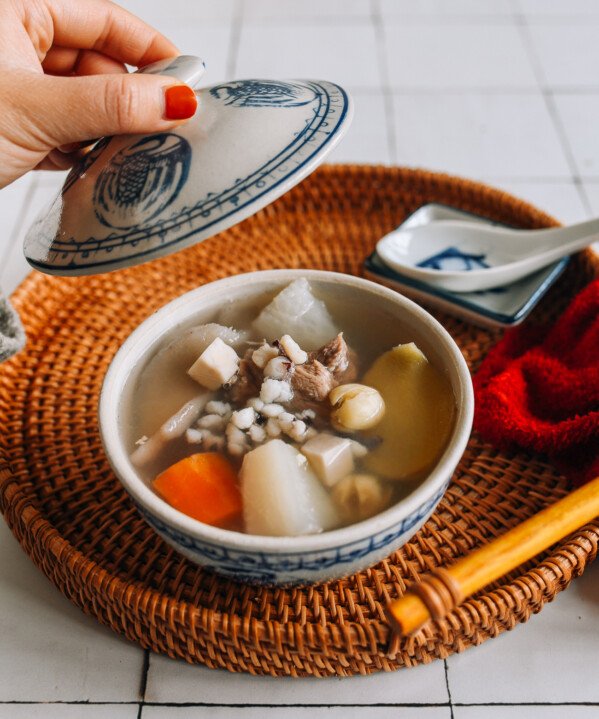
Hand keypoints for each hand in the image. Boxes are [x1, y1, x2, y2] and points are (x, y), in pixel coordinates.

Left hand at [0, 0, 196, 187]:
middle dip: (125, 103)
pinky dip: (79, 152)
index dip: (150, 50)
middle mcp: (17, 43)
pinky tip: (83, 167)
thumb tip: (178, 101)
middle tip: (153, 133)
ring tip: (112, 156)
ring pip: (85, 104)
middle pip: (99, 66)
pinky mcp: (16, 128)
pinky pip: (66, 133)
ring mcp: (17, 87)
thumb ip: (110, 104)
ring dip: (103, 133)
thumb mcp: (39, 110)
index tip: (187, 82)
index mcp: (18, 12)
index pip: (104, 21)